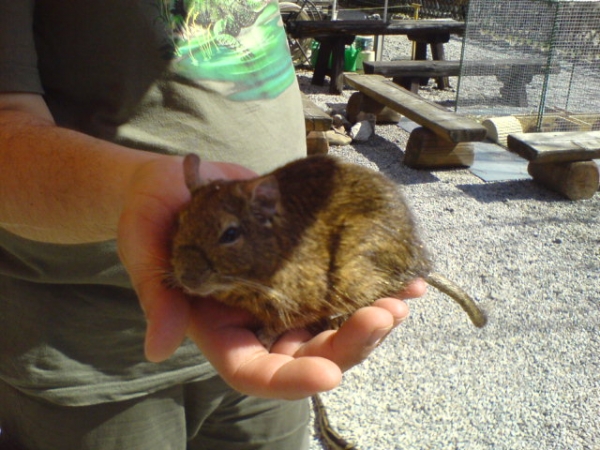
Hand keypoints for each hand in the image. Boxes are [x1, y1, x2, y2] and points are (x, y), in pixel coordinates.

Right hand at [118, 155, 425, 398]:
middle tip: (385, 316)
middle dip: (350, 344)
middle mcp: (257, 319)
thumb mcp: (143, 247)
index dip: (290, 379)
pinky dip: (376, 283)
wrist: (178, 181)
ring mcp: (285, 293)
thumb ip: (155, 295)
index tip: (330, 375)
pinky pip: (342, 283)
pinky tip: (409, 277)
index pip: (253, 370)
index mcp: (218, 327)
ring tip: (403, 297)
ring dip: (372, 319)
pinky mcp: (305, 265)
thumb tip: (158, 347)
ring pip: (334, 324)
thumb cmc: (150, 214)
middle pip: (308, 353)